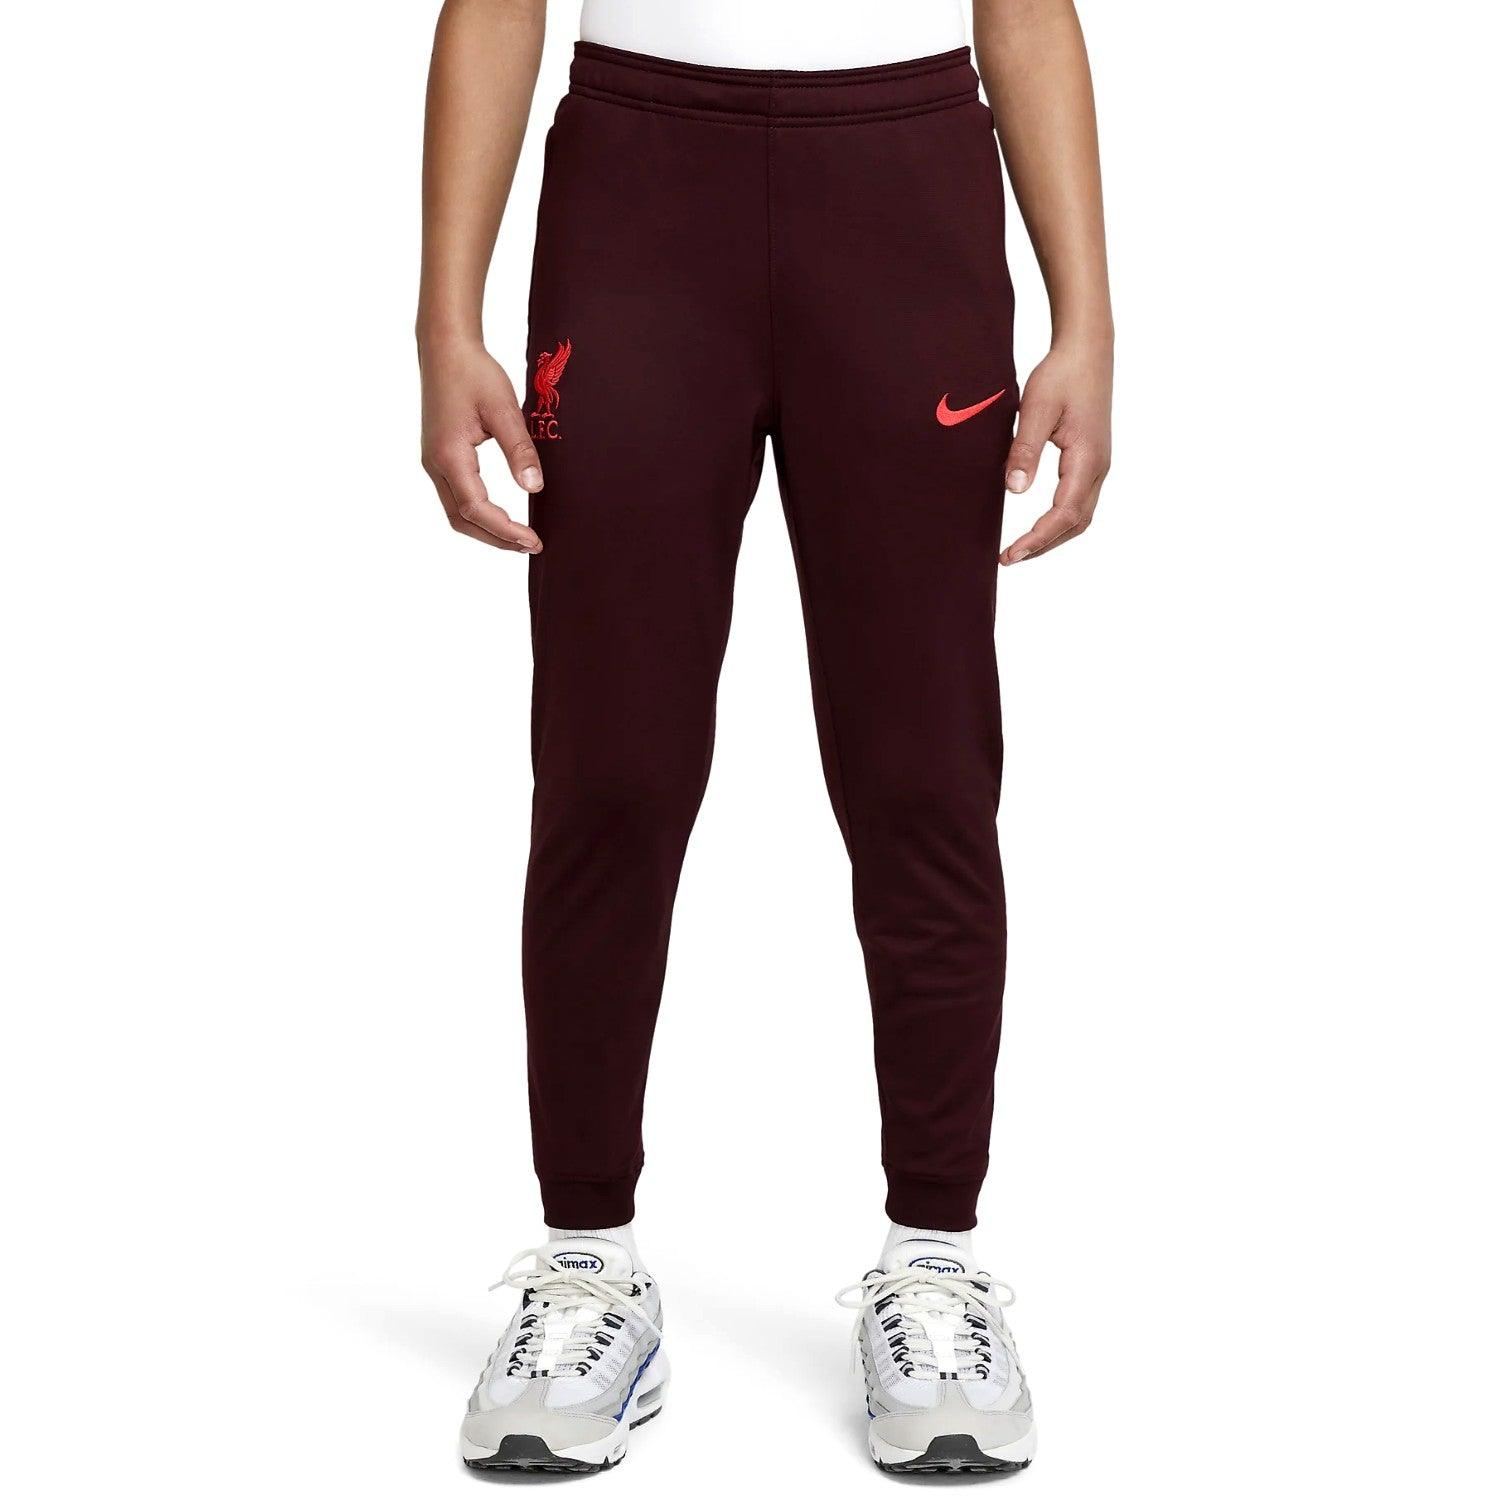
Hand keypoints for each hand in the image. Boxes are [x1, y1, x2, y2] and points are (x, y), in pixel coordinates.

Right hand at [419, 338, 542, 552]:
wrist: (445, 348)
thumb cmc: (474, 372)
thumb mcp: (504, 408)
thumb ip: (519, 449)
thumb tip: (534, 488)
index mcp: (449, 455)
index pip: (476, 510)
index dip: (505, 530)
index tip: (533, 540)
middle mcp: (435, 464)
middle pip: (462, 520)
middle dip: (496, 538)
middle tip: (531, 545)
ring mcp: (433, 463)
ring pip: (456, 512)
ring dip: (486, 530)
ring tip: (519, 537)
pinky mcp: (438, 458)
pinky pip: (455, 498)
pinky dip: (478, 515)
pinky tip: (501, 516)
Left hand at [998, 339, 1112, 564]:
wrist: (1088, 350)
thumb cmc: (1062, 373)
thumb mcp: (1037, 409)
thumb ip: (1026, 449)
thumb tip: (1015, 490)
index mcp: (1087, 459)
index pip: (1063, 514)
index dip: (1037, 539)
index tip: (1010, 555)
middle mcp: (1099, 467)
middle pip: (1075, 523)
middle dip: (1044, 545)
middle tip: (1009, 558)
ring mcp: (1098, 464)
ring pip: (1080, 516)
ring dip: (1053, 536)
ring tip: (1021, 549)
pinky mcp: (1092, 459)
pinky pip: (1080, 501)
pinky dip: (1060, 521)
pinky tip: (1039, 524)